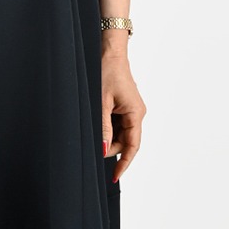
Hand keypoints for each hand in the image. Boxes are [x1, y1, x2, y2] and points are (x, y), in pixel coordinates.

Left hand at [101, 52, 145, 182]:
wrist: (109, 52)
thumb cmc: (106, 71)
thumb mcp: (101, 102)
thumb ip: (102, 128)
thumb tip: (103, 149)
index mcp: (136, 113)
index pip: (132, 146)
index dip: (124, 164)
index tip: (114, 177)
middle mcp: (136, 113)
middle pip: (125, 142)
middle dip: (109, 147)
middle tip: (91, 145)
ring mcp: (131, 109)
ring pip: (119, 133)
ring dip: (106, 136)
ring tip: (92, 124)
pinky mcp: (124, 106)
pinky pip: (116, 123)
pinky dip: (106, 127)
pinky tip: (97, 119)